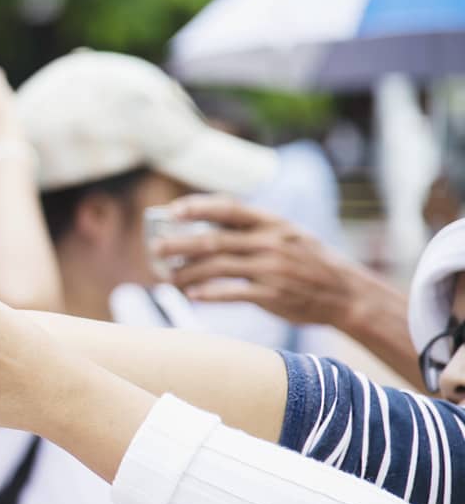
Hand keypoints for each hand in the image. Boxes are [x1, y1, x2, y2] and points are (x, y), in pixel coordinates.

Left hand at [156, 196, 358, 325]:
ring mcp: (272, 268)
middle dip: (179, 244)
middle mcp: (271, 242)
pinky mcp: (273, 295)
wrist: (347, 294)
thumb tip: (206, 225)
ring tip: (169, 278)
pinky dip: (210, 294)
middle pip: (214, 240)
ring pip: (217, 267)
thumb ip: (252, 231)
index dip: (198, 207)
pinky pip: (233, 293)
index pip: (230, 208)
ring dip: (187, 273)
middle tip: (155, 249)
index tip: (173, 211)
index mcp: (273, 223)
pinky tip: (192, 295)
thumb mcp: (288, 236)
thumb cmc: (309, 263)